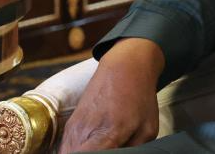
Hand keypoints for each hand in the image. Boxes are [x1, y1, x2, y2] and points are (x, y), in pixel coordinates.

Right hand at [58, 38, 164, 152]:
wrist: (124, 68)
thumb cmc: (139, 97)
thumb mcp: (147, 129)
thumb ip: (133, 151)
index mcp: (109, 136)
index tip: (109, 153)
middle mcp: (85, 134)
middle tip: (106, 150)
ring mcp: (74, 129)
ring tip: (100, 147)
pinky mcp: (70, 125)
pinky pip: (67, 148)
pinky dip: (76, 151)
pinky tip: (91, 147)